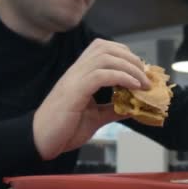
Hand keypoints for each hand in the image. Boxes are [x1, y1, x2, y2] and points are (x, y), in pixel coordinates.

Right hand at [33, 39, 151, 160]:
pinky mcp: (74, 91)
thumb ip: (114, 109)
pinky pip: (101, 75)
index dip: (125, 54)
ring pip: (105, 57)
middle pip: (106, 48)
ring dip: (130, 67)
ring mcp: (75, 79)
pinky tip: (134, 87)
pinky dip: (121, 77)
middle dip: (131, 59)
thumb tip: (134, 107)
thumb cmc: (65, 128)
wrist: (41, 140)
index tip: (140, 71)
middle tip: (146, 76)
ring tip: (143, 83)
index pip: (103, 49)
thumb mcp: (96, 117)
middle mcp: (77, 71)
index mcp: (80, 74)